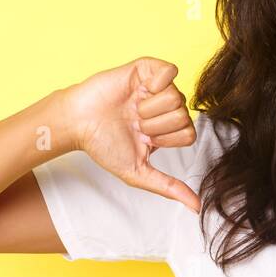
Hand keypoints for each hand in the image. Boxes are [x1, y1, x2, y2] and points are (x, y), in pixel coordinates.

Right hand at [60, 58, 200, 213]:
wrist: (78, 123)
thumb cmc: (104, 145)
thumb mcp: (138, 172)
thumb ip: (169, 187)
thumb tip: (197, 207)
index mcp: (168, 129)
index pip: (189, 134)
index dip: (166, 139)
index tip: (145, 139)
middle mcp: (166, 107)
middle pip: (184, 116)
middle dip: (155, 125)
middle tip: (134, 123)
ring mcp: (157, 86)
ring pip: (176, 97)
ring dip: (148, 108)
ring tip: (131, 109)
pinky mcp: (147, 68)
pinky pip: (170, 70)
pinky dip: (155, 83)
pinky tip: (139, 90)